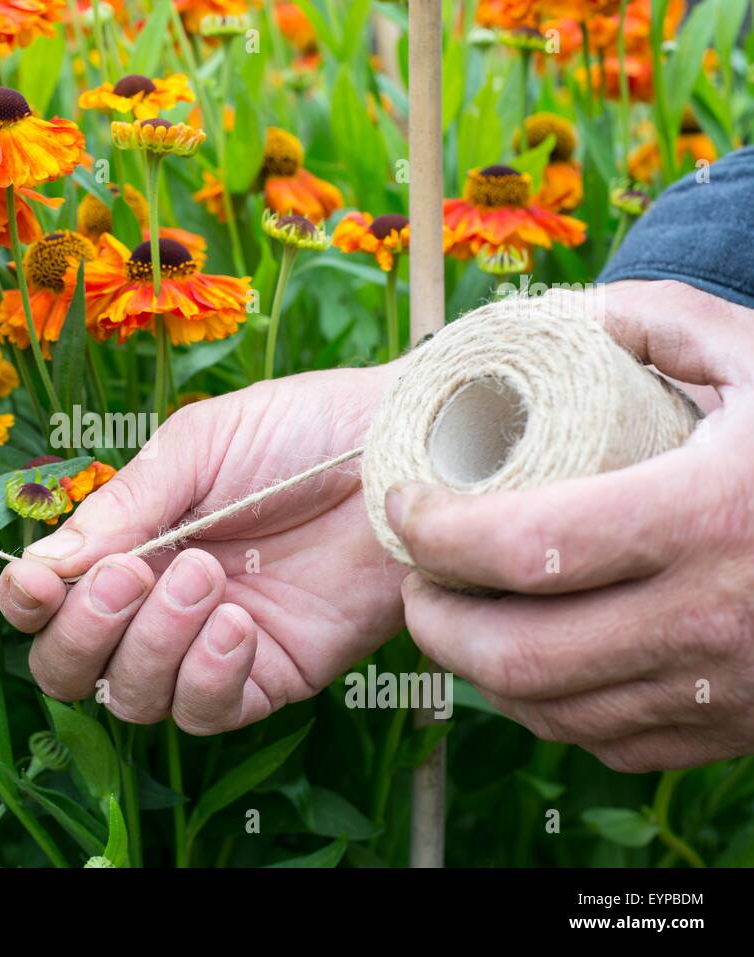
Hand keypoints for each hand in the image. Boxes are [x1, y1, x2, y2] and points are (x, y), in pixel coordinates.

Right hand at [0, 365, 406, 733]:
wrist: (402, 451)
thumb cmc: (300, 431)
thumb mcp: (195, 449)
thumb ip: (121, 509)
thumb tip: (38, 567)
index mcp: (130, 544)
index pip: (49, 604)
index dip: (28, 607)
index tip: (35, 584)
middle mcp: (160, 606)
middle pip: (76, 671)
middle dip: (85, 633)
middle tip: (133, 575)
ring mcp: (214, 647)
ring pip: (136, 700)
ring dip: (153, 645)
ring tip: (206, 575)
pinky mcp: (274, 676)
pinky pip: (210, 712)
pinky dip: (207, 676)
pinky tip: (238, 623)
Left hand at [394, 280, 753, 771]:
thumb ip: (661, 320)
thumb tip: (564, 317)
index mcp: (707, 516)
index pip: (529, 547)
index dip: (441, 535)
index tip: (403, 506)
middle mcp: (709, 618)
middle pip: (520, 654)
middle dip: (437, 622)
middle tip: (415, 578)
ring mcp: (722, 689)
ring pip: (553, 710)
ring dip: (480, 670)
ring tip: (456, 616)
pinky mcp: (735, 731)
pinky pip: (607, 743)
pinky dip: (546, 709)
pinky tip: (528, 663)